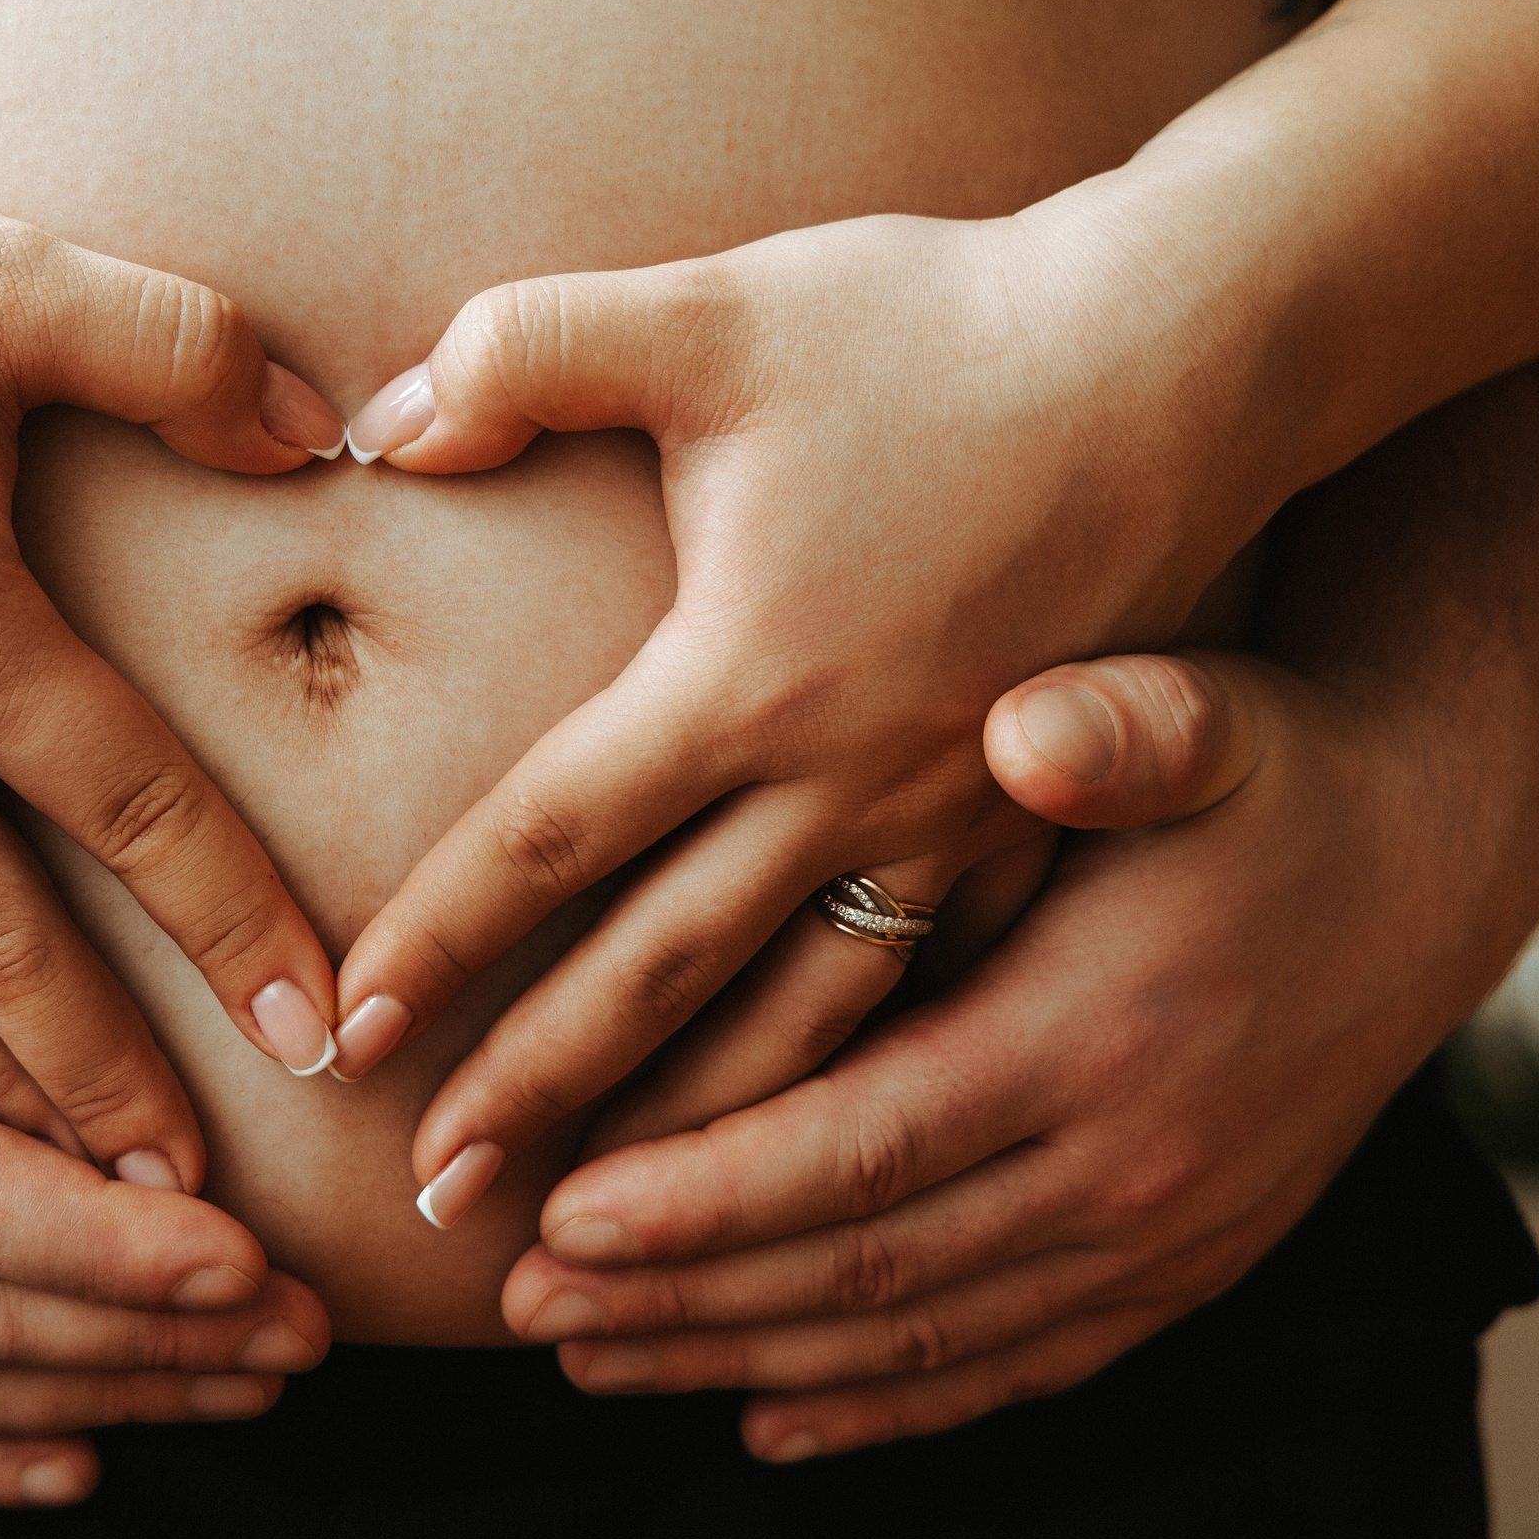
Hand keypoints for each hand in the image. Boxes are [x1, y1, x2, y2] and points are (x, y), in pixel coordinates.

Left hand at [322, 209, 1277, 1216]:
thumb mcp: (712, 310)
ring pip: (795, 1018)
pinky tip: (790, 1137)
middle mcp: (843, 777)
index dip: (438, 939)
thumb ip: (521, 353)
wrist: (1190, 353)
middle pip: (655, 971)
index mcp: (743, 673)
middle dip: (537, 1090)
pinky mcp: (1025, 818)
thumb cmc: (935, 325)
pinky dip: (839, 1076)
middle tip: (438, 1205)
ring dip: (688, 1129)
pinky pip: (919, 987)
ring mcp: (948, 815)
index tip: (349, 1037)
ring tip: (600, 1228)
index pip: (547, 836)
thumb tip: (377, 427)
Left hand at [494, 647, 1527, 1456]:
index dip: (707, 1191)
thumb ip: (1121, 728)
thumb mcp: (1213, 723)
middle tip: (522, 1298)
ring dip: (739, 1354)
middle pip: (865, 1267)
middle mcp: (1129, 1168)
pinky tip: (763, 1413)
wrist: (1425, 874)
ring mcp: (1157, 1242)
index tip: (561, 1206)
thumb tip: (1025, 723)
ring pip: (915, 1337)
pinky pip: (1007, 1369)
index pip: (867, 1147)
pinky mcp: (1172, 1275)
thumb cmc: (1273, 784)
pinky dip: (881, 1405)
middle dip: (680, 1291)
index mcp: (1099, 1035)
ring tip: (587, 1348)